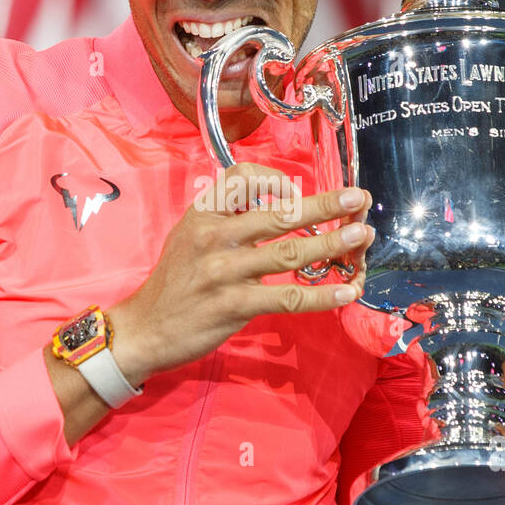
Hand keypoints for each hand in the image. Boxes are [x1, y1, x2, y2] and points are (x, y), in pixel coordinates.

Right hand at [111, 162, 373, 382]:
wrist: (144, 328)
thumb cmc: (175, 282)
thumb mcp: (189, 235)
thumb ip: (226, 219)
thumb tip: (276, 204)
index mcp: (204, 214)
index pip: (243, 176)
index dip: (276, 178)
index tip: (296, 191)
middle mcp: (214, 236)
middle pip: (278, 213)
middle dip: (324, 204)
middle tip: (358, 198)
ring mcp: (225, 271)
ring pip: (289, 252)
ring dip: (331, 243)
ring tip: (361, 236)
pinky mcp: (234, 305)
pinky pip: (287, 298)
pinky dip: (321, 295)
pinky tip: (345, 291)